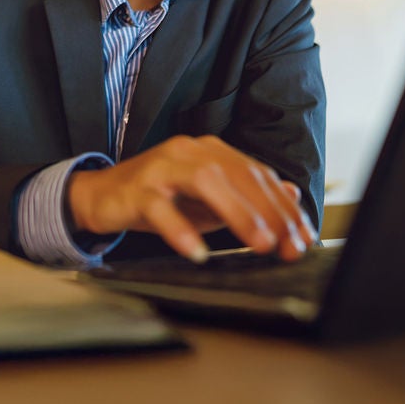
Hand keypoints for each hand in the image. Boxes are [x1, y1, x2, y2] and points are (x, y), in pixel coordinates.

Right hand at [67, 135, 315, 261]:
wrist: (100, 195)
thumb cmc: (159, 198)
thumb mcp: (209, 199)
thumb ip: (246, 196)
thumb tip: (291, 195)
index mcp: (211, 151)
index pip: (258, 175)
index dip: (284, 207)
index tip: (304, 238)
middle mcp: (190, 151)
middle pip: (238, 176)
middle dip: (270, 213)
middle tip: (289, 245)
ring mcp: (162, 168)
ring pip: (205, 182)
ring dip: (238, 214)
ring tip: (260, 243)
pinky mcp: (136, 190)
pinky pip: (160, 209)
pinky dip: (180, 230)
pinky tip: (197, 252)